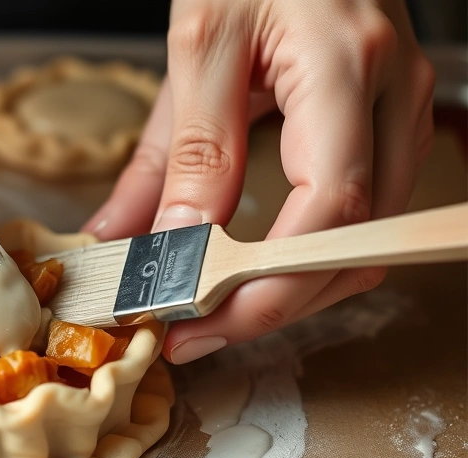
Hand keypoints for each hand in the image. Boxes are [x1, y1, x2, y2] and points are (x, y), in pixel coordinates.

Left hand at [83, 0, 434, 363]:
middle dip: (269, 307)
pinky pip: (358, 220)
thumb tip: (136, 241)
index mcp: (345, 65)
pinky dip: (304, 262)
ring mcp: (401, 114)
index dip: (263, 283)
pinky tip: (249, 273)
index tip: (192, 317)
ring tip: (210, 312)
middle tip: (190, 332)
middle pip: (353, 246)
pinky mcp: (387, 128)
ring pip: (363, 245)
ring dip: (288, 293)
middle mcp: (394, 95)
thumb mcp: (199, 46)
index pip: (325, 209)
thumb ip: (180, 152)